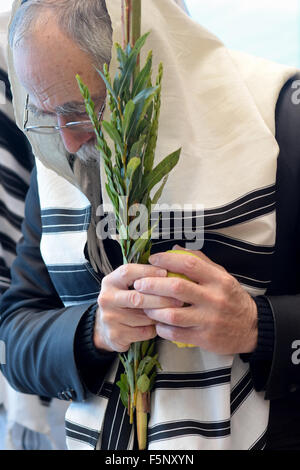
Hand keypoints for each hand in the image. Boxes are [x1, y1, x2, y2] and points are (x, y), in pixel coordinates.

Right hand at [94, 264, 182, 352]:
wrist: (107, 328)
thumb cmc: (125, 301)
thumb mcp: (127, 285)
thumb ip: (143, 278)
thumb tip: (171, 269)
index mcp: (110, 282)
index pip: (128, 272)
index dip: (148, 271)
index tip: (166, 273)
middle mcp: (106, 299)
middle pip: (137, 297)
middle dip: (161, 299)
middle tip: (179, 299)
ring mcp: (110, 318)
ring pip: (143, 317)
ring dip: (160, 316)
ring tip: (170, 313)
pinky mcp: (116, 335)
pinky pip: (144, 332)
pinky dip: (154, 329)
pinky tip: (157, 325)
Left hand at [133, 248, 257, 354]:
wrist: (252, 328)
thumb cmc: (232, 298)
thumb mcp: (223, 276)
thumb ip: (200, 262)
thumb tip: (175, 248)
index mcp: (218, 279)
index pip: (189, 264)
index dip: (167, 260)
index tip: (153, 260)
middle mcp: (214, 298)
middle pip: (177, 288)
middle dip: (153, 284)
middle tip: (140, 284)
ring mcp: (209, 319)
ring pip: (173, 313)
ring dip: (154, 309)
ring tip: (144, 305)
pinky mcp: (205, 338)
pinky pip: (177, 334)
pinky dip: (162, 328)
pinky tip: (157, 323)